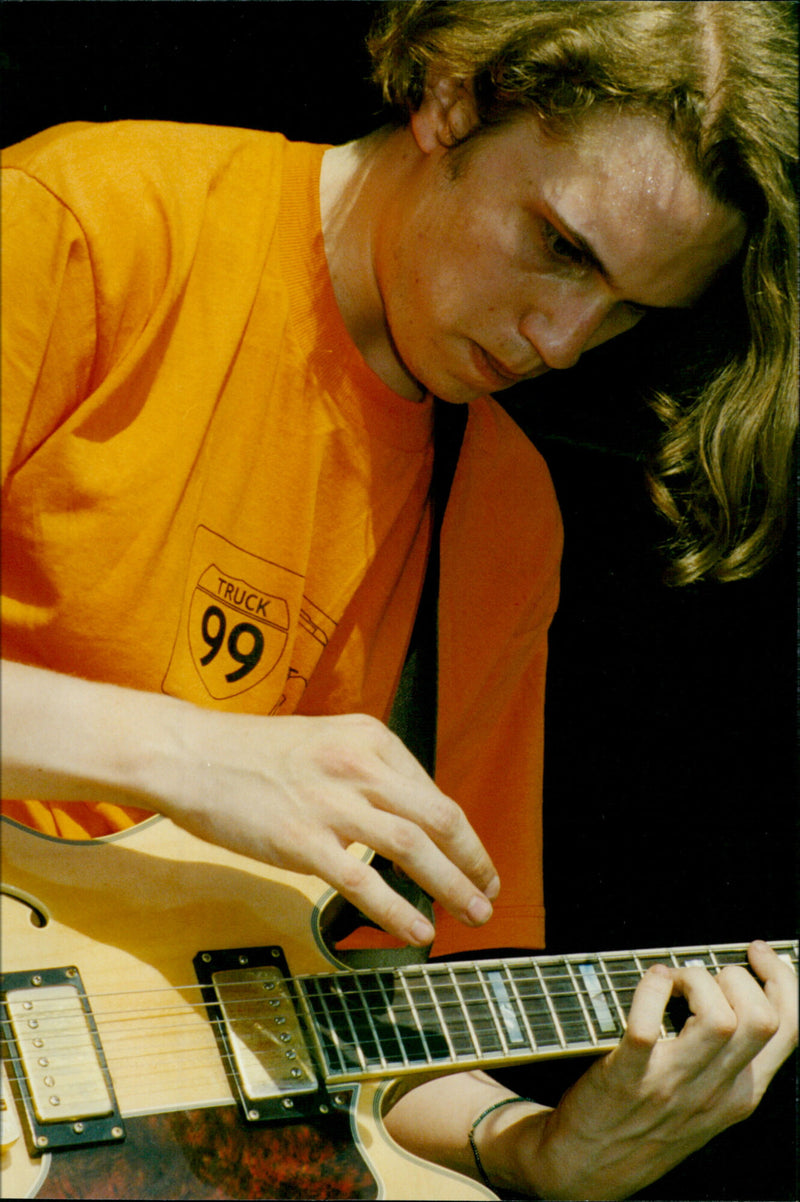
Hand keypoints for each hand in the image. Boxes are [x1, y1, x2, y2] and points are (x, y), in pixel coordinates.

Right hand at [159, 708, 499, 946]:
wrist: (192, 755)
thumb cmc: (254, 755)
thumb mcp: (327, 742)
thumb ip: (369, 772)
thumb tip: (410, 817)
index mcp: (371, 739)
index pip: (433, 794)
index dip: (463, 836)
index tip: (474, 863)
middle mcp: (360, 765)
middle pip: (440, 819)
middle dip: (473, 862)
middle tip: (489, 893)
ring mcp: (331, 803)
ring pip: (414, 849)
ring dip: (452, 886)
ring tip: (472, 914)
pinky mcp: (301, 839)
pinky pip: (364, 881)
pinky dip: (399, 910)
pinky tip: (420, 930)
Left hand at [519, 940, 797, 1199]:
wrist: (588, 1168)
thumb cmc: (647, 1121)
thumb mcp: (706, 1100)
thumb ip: (727, 1057)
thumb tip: (735, 988)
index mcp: (741, 1093)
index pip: (790, 1029)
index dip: (783, 978)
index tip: (756, 951)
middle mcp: (715, 1091)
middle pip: (763, 1019)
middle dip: (736, 976)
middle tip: (701, 973)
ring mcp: (672, 1085)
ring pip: (721, 1019)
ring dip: (697, 981)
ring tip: (673, 980)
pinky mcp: (627, 1077)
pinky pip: (647, 1024)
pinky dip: (650, 989)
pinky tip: (647, 982)